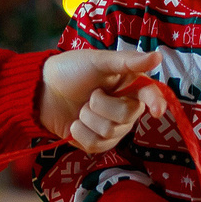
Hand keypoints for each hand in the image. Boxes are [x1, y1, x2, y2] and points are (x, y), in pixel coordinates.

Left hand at [38, 50, 159, 152]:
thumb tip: (158, 56)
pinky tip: (74, 123)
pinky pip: (96, 145)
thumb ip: (127, 61)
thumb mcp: (98, 60)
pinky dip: (80, 133)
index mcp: (129, 85)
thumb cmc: (71, 69)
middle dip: (102, 105)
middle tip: (90, 94)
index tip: (156, 111)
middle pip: (128, 117)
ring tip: (80, 107)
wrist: (42, 89)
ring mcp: (112, 127)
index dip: (156, 103)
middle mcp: (125, 108)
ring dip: (88, 118)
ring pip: (111, 132)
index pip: (151, 95)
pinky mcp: (96, 142)